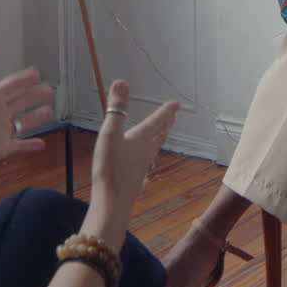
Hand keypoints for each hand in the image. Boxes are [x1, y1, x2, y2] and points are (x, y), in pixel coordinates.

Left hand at [0, 47, 54, 177]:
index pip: (12, 85)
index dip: (24, 78)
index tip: (36, 72)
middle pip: (21, 102)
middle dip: (34, 95)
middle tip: (48, 89)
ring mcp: (1, 131)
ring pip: (23, 122)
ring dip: (36, 117)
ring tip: (49, 111)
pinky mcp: (2, 148)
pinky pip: (20, 146)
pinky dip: (31, 146)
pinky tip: (42, 144)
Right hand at [89, 80, 178, 223]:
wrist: (112, 204)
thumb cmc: (110, 168)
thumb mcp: (110, 133)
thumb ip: (116, 109)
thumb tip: (122, 82)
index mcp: (140, 139)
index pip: (156, 121)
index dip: (165, 111)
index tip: (176, 104)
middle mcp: (144, 153)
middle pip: (158, 136)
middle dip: (165, 125)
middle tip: (173, 117)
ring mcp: (141, 169)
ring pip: (152, 152)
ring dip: (158, 142)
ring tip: (161, 137)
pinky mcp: (133, 182)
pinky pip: (142, 170)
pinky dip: (145, 166)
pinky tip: (145, 175)